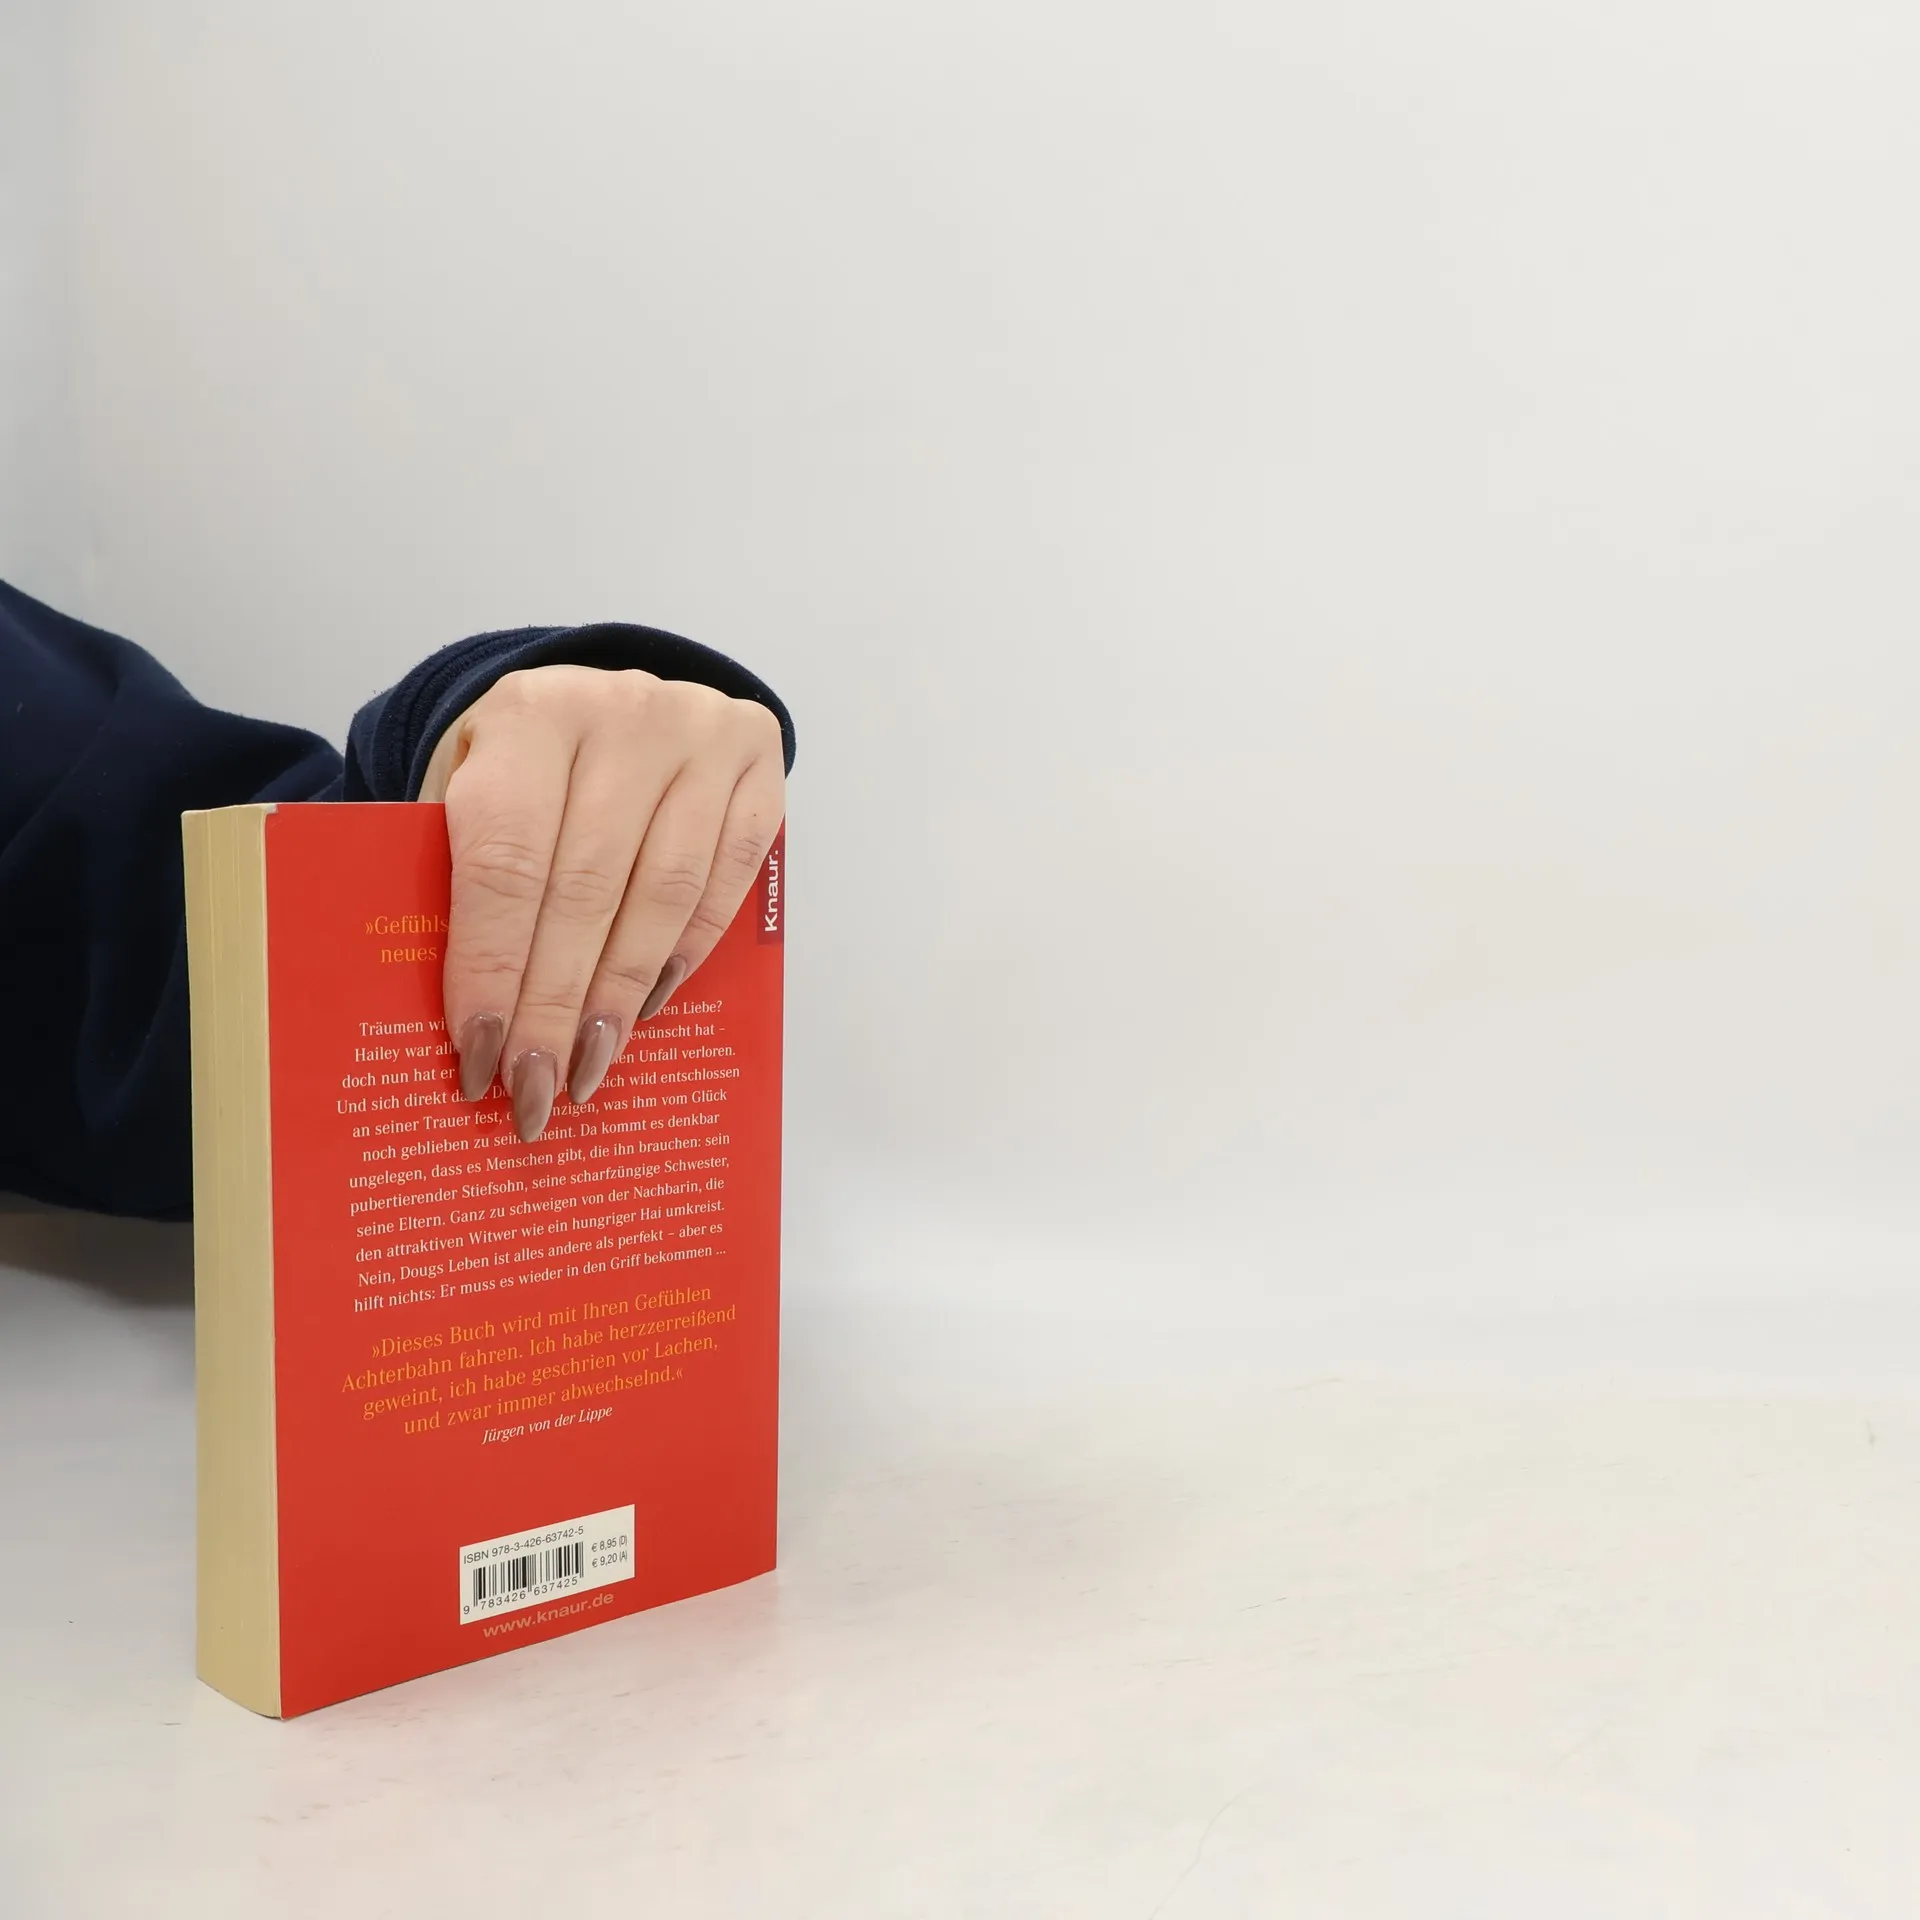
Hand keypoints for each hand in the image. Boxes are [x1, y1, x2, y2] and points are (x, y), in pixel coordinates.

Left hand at [418, 665, 785, 1141]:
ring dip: (622, 996)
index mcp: (530, 712)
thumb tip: (473, 1018)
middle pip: (585, 890)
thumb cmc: (522, 763)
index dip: (493, 967)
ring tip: (587, 1066)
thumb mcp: (464, 788)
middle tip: (534, 1090)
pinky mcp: (758, 763)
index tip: (480, 1055)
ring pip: (663, 894)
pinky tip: (646, 1007)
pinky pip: (726, 882)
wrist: (602, 697)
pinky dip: (684, 953)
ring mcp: (702, 733)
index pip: (507, 861)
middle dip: (555, 1005)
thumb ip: (459, 874)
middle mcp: (623, 712)